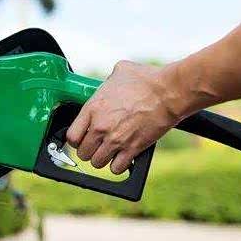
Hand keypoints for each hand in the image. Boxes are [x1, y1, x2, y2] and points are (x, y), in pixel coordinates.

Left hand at [66, 60, 186, 173]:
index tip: (82, 138)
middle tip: (96, 145)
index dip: (76, 139)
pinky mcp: (132, 149)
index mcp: (93, 108)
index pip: (71, 136)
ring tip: (109, 152)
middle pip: (83, 153)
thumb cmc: (146, 80)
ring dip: (102, 159)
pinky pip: (116, 168)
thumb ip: (108, 82)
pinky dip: (118, 166)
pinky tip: (122, 157)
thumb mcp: (120, 71)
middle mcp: (101, 127)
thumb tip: (110, 83)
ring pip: (97, 163)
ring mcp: (116, 140)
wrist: (168, 92)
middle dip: (89, 150)